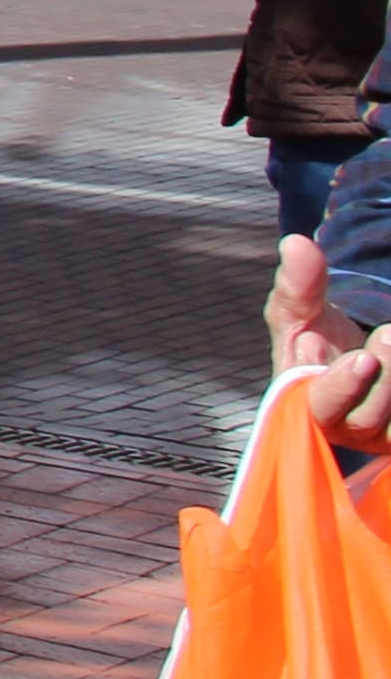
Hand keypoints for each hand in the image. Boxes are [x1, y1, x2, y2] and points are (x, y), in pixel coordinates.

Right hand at [268, 234, 388, 453]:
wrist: (353, 357)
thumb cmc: (316, 340)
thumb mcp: (300, 311)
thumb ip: (299, 283)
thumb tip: (297, 244)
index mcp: (305, 404)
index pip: (319, 407)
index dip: (341, 386)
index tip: (357, 356)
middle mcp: (345, 428)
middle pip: (365, 419)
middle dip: (382, 378)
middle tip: (389, 335)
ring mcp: (382, 434)